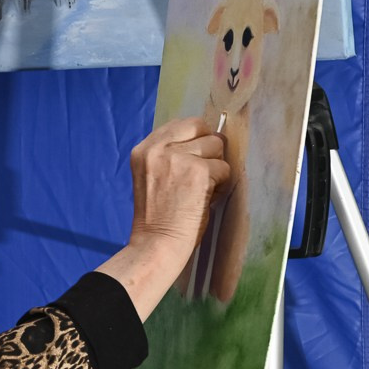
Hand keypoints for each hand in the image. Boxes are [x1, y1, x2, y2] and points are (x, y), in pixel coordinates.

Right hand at [128, 116, 231, 249]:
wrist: (157, 243)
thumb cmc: (157, 217)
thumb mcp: (151, 175)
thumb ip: (168, 154)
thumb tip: (206, 138)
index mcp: (143, 149)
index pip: (180, 124)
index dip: (195, 138)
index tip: (196, 158)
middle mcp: (158, 149)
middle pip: (200, 128)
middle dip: (208, 150)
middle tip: (202, 174)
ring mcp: (178, 158)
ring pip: (216, 146)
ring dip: (216, 168)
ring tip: (202, 189)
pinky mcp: (199, 172)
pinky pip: (225, 168)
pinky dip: (222, 185)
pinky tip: (206, 199)